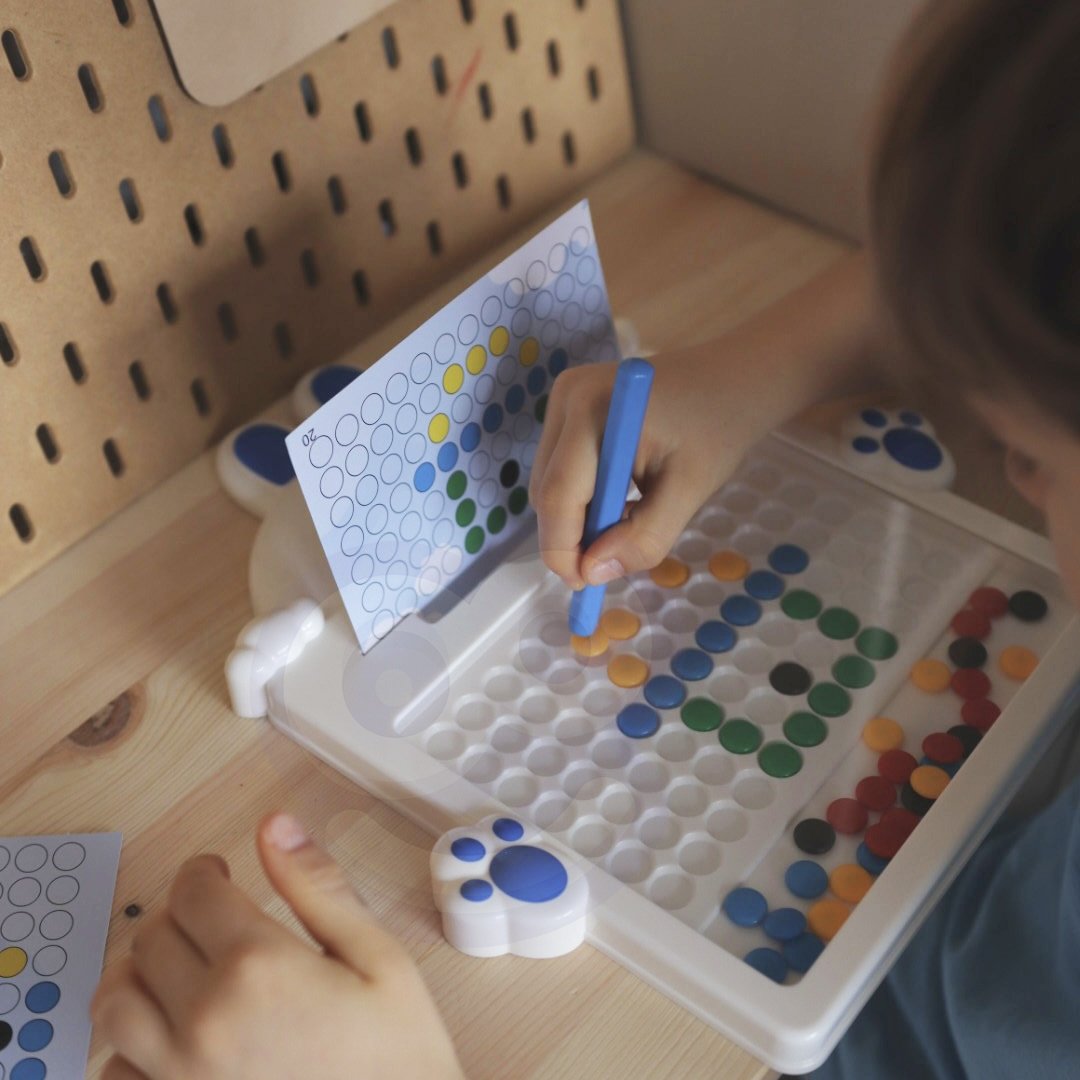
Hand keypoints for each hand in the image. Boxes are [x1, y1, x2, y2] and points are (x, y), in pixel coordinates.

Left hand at [92, 815, 463, 1079]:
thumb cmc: (397, 1054)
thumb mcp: (378, 957)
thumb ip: (318, 887)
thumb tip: (274, 825)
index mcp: (257, 966)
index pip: (193, 892)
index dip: (203, 872)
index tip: (218, 874)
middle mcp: (204, 1020)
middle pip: (149, 938)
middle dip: (178, 917)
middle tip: (213, 922)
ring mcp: (180, 1078)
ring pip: (114, 1003)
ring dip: (139, 976)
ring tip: (181, 973)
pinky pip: (115, 1074)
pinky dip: (130, 1049)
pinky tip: (174, 1040)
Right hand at [529, 348, 755, 587]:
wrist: (732, 378)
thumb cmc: (719, 428)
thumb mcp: (690, 491)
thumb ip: (644, 537)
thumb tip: (593, 572)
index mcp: (594, 411)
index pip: (558, 495)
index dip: (564, 549)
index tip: (585, 587)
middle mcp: (567, 398)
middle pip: (547, 492)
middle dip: (572, 536)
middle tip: (612, 563)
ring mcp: (563, 399)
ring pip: (549, 484)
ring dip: (578, 517)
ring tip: (627, 524)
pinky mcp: (568, 408)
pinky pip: (560, 469)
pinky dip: (583, 498)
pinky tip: (621, 499)